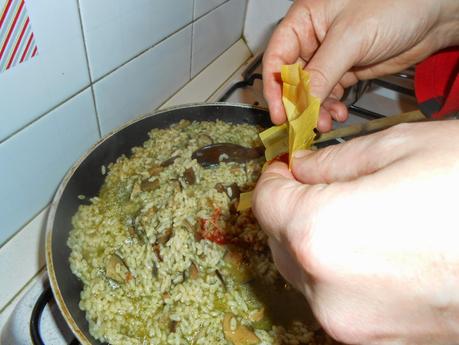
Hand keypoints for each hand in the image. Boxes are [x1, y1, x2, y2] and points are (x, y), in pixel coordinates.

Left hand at [252, 121, 458, 343]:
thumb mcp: (399, 148)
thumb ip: (331, 163)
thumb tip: (299, 169)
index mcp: (322, 234)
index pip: (265, 203)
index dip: (272, 177)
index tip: (286, 165)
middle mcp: (327, 291)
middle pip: (279, 239)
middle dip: (290, 208)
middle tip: (313, 182)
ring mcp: (352, 326)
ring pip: (304, 271)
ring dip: (312, 239)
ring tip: (349, 211)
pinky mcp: (379, 341)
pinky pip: (335, 296)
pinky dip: (338, 268)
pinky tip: (371, 245)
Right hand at [263, 0, 458, 130]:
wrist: (433, 15)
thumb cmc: (396, 3)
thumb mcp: (351, 38)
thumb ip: (322, 71)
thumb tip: (301, 100)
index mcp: (304, 20)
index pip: (276, 58)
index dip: (275, 87)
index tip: (280, 113)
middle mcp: (313, 39)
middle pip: (291, 79)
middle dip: (297, 104)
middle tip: (303, 124)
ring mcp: (329, 57)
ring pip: (310, 91)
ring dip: (315, 110)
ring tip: (324, 122)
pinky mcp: (346, 71)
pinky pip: (329, 95)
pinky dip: (331, 108)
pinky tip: (338, 114)